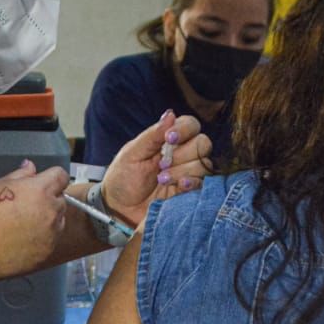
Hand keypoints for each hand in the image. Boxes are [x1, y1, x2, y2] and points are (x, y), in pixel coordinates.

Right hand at [0, 160, 68, 279]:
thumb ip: (19, 174)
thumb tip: (31, 167)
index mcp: (40, 190)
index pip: (61, 176)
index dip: (52, 177)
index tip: (44, 182)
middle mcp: (50, 212)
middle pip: (61, 199)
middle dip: (48, 199)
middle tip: (26, 206)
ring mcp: (50, 235)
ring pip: (58, 222)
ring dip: (48, 220)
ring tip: (23, 225)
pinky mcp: (46, 253)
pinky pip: (51, 241)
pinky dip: (42, 239)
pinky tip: (22, 239)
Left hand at [102, 110, 211, 226]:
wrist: (119, 209)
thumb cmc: (122, 178)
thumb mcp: (133, 154)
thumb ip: (153, 135)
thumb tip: (170, 113)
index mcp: (168, 140)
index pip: (190, 125)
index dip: (184, 129)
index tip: (169, 138)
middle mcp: (182, 153)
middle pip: (203, 143)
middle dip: (182, 154)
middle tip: (161, 165)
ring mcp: (188, 172)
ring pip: (204, 164)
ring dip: (183, 170)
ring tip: (162, 179)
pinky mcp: (190, 192)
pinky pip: (204, 183)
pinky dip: (192, 182)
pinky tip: (178, 186)